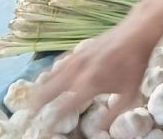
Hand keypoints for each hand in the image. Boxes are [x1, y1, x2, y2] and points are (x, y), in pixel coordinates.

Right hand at [26, 17, 156, 123]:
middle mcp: (77, 72)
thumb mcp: (129, 95)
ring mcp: (75, 59)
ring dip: (38, 91)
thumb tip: (99, 131)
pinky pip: (58, 65)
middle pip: (48, 91)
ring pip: (49, 77)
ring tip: (30, 102)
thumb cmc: (134, 65)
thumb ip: (112, 115)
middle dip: (35, 106)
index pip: (63, 108)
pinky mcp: (77, 50)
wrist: (135, 33)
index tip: (42, 130)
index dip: (50, 121)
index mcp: (88, 85)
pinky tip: (46, 80)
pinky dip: (49, 75)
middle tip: (27, 117)